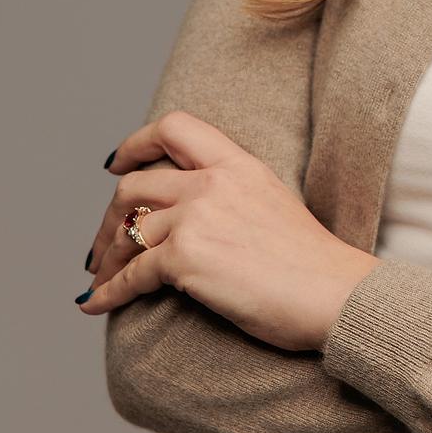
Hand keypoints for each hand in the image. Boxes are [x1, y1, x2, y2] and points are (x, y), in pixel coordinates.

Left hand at [76, 110, 379, 352]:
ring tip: (100, 279)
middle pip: (134, 185)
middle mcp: (213, 182)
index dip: (135, 144)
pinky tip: (96, 305)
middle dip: (109, 217)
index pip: (174, 128)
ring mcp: (197, 217)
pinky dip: (107, 292)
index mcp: (239, 164)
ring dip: (106, 259)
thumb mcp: (273, 204)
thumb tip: (193, 218)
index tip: (115, 164)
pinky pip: (131, 274)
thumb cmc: (313, 264)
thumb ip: (232, 197)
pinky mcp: (186, 258)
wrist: (335, 295)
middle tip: (102, 244)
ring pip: (127, 230)